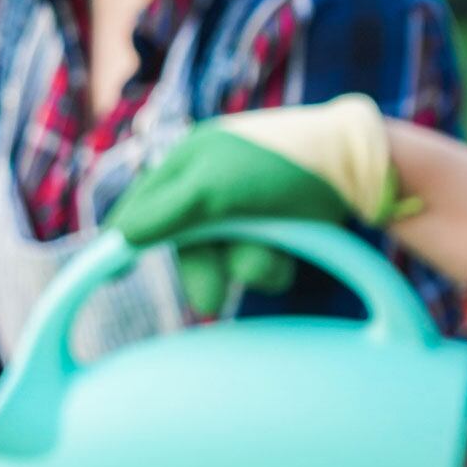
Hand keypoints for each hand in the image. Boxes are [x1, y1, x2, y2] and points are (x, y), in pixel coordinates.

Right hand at [107, 94, 405, 314]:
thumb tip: (121, 239)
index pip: (144, 205)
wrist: (357, 167)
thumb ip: (167, 213)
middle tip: (211, 304)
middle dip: (206, 271)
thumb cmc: (280, 165)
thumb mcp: (213, 185)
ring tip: (274, 258)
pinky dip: (274, 263)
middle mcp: (214, 186)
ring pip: (229, 258)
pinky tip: (290, 256)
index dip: (125, 239)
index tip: (110, 277)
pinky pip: (262, 260)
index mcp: (191, 163)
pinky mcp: (279, 228)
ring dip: (249, 265)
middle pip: (189, 245)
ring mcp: (248, 209)